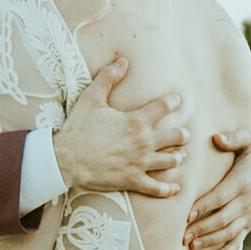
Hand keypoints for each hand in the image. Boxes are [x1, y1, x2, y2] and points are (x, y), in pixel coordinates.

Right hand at [53, 50, 188, 199]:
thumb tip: (123, 60)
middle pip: (175, 137)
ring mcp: (140, 163)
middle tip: (184, 134)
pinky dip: (168, 189)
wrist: (66, 159)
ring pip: (171, 161)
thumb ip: (108, 77)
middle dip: (182, 134)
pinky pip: (157, 188)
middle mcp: (143, 142)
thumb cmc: (79, 128)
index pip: (163, 107)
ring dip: (178, 157)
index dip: (173, 102)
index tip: (177, 100)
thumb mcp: (91, 98)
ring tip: (181, 155)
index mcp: (136, 121)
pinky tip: (175, 188)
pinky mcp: (133, 180)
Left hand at [185, 130, 250, 249]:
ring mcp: (249, 214)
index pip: (221, 197)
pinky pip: (239, 240)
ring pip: (229, 232)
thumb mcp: (249, 140)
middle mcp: (246, 201)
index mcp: (242, 181)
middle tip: (183, 236)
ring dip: (210, 241)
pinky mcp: (250, 223)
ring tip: (191, 246)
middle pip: (222, 218)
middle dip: (202, 229)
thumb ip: (234, 138)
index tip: (187, 215)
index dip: (204, 207)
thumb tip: (216, 137)